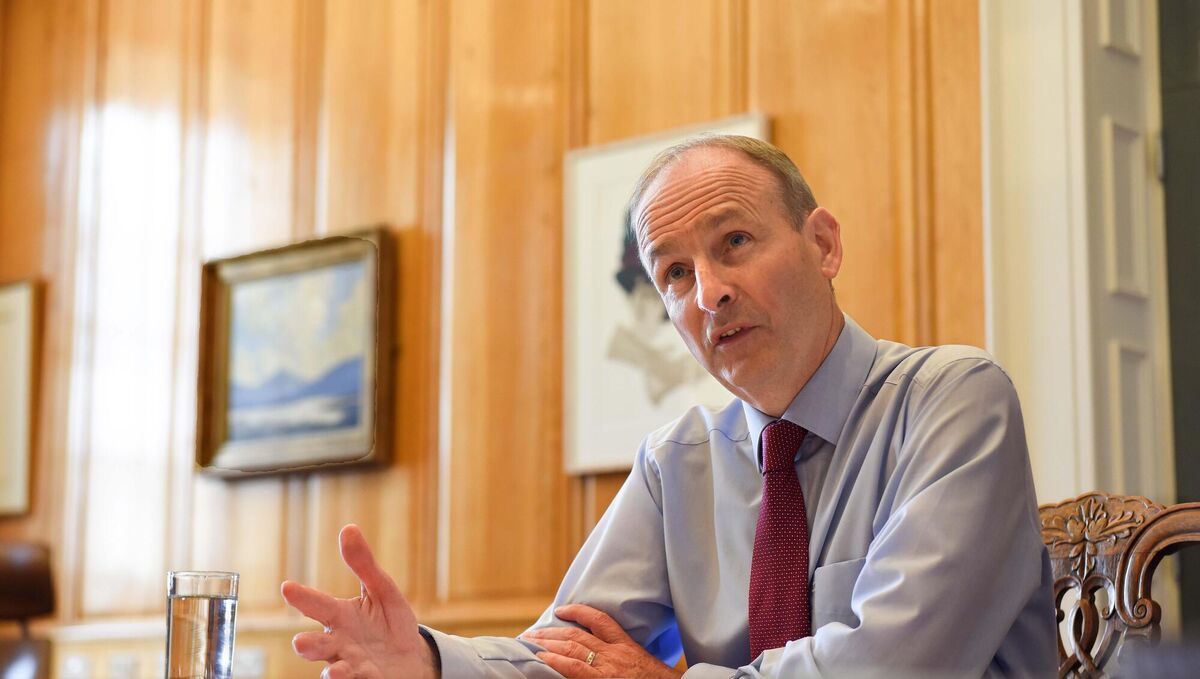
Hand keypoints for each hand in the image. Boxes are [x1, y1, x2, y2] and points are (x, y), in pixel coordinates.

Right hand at [281, 524, 436, 678]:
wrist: (411, 657)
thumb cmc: (390, 622)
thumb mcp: (382, 590)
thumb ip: (363, 564)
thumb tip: (348, 528)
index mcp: (341, 616)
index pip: (318, 604)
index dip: (303, 597)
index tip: (288, 587)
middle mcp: (339, 642)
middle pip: (317, 644)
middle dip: (307, 644)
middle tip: (300, 642)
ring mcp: (351, 664)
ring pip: (334, 670)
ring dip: (333, 672)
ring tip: (335, 672)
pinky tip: (350, 677)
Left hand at [521, 604, 681, 678]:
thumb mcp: (642, 665)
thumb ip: (624, 657)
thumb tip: (605, 657)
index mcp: (627, 646)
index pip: (600, 620)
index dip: (578, 612)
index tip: (561, 610)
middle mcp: (615, 653)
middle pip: (578, 635)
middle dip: (552, 632)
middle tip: (532, 633)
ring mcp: (607, 667)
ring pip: (572, 647)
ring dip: (547, 644)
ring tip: (530, 642)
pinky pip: (574, 667)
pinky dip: (556, 660)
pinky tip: (543, 657)